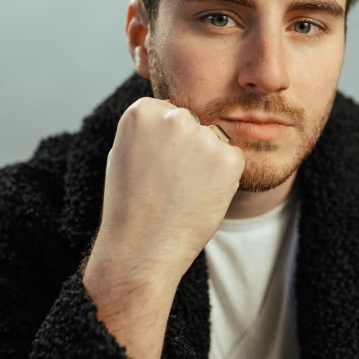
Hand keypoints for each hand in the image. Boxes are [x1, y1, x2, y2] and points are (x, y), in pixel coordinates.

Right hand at [86, 97, 244, 297]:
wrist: (141, 248)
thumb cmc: (130, 206)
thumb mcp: (126, 151)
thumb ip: (150, 128)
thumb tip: (176, 114)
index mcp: (143, 110)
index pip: (170, 113)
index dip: (167, 144)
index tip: (154, 167)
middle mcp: (175, 116)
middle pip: (195, 124)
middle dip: (190, 149)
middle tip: (170, 183)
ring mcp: (203, 136)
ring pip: (216, 141)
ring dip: (208, 163)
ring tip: (183, 193)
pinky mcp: (228, 158)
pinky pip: (233, 160)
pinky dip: (224, 178)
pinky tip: (200, 197)